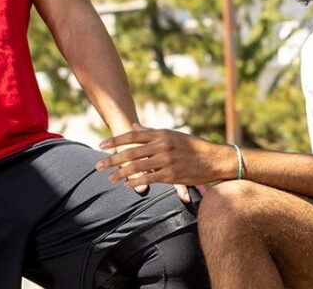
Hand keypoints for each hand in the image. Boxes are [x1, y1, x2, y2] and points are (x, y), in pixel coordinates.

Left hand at [97, 127, 237, 191]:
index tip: (101, 145)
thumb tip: (133, 127)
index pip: (132, 136)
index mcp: (161, 134)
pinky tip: (127, 185)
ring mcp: (166, 160)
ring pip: (137, 167)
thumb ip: (152, 133)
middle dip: (112, 159)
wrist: (214, 159)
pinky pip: (149, 179)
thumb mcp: (173, 135)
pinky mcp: (171, 175)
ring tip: (110, 178)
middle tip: (98, 165)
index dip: (115, 141)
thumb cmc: (193, 147)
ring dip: (121, 173)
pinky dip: (136, 182)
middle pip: (130, 152)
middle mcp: (162, 145)